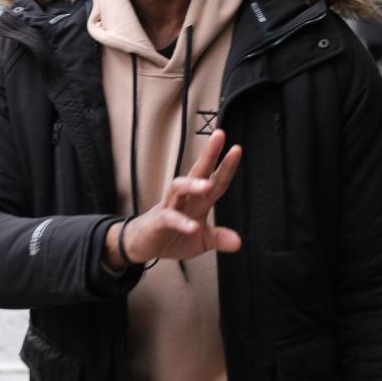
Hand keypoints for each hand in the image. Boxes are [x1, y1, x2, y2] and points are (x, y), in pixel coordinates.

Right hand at [103, 129, 241, 269]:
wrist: (143, 244)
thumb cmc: (173, 235)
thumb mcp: (202, 241)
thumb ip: (219, 238)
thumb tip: (239, 242)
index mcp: (198, 201)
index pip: (216, 180)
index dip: (226, 166)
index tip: (237, 149)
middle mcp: (184, 198)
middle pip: (197, 171)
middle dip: (209, 154)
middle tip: (219, 136)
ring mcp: (170, 207)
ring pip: (179, 187)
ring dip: (193, 184)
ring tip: (208, 186)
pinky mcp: (158, 222)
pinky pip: (168, 218)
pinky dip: (181, 222)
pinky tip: (192, 227)